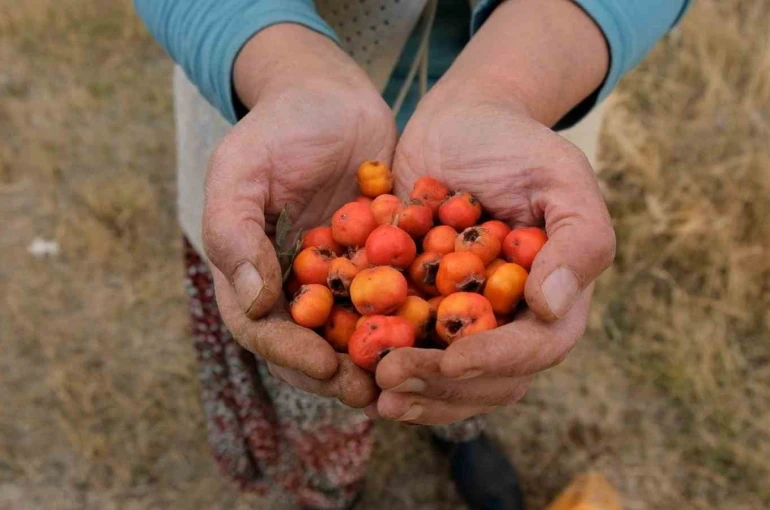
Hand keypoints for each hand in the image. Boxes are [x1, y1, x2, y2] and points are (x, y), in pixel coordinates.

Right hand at [203, 25, 396, 407]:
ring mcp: (338, 278)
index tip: (324, 366)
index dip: (290, 353)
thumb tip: (253, 302)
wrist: (332, 96)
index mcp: (250, 270)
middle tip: (373, 391)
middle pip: (309, 346)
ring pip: (354, 332)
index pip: (260, 328)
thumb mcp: (242, 167)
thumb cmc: (279, 125)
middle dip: (338, 373)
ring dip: (378, 360)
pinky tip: (439, 336)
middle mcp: (293, 285)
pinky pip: (393, 300)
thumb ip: (232, 229)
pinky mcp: (379, 264)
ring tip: (407, 377)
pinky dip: (411, 321)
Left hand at [369, 73, 614, 425]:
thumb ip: (579, 238)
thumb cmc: (515, 145)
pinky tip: (344, 365)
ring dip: (409, 391)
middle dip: (440, 386)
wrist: (459, 124)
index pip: (534, 348)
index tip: (451, 360)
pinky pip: (404, 349)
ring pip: (445, 380)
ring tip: (367, 388)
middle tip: (390, 378)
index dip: (494, 360)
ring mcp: (463, 320)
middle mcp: (510, 321)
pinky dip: (377, 363)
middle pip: (486, 380)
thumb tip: (553, 308)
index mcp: (552, 298)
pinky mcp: (421, 309)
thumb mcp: (560, 176)